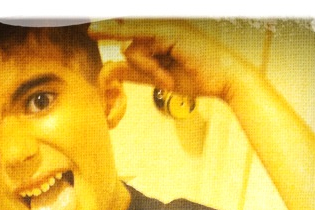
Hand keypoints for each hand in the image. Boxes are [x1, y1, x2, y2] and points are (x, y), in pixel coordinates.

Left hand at [88, 19, 248, 102]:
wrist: (224, 80)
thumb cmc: (197, 77)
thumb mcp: (161, 76)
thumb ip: (138, 72)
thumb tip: (115, 70)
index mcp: (159, 32)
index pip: (128, 28)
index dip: (111, 27)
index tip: (91, 28)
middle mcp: (161, 25)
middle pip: (126, 37)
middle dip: (113, 38)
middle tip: (90, 31)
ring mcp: (165, 26)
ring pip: (132, 48)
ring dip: (146, 70)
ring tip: (165, 78)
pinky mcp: (168, 32)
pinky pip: (142, 51)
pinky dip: (151, 68)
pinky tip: (165, 77)